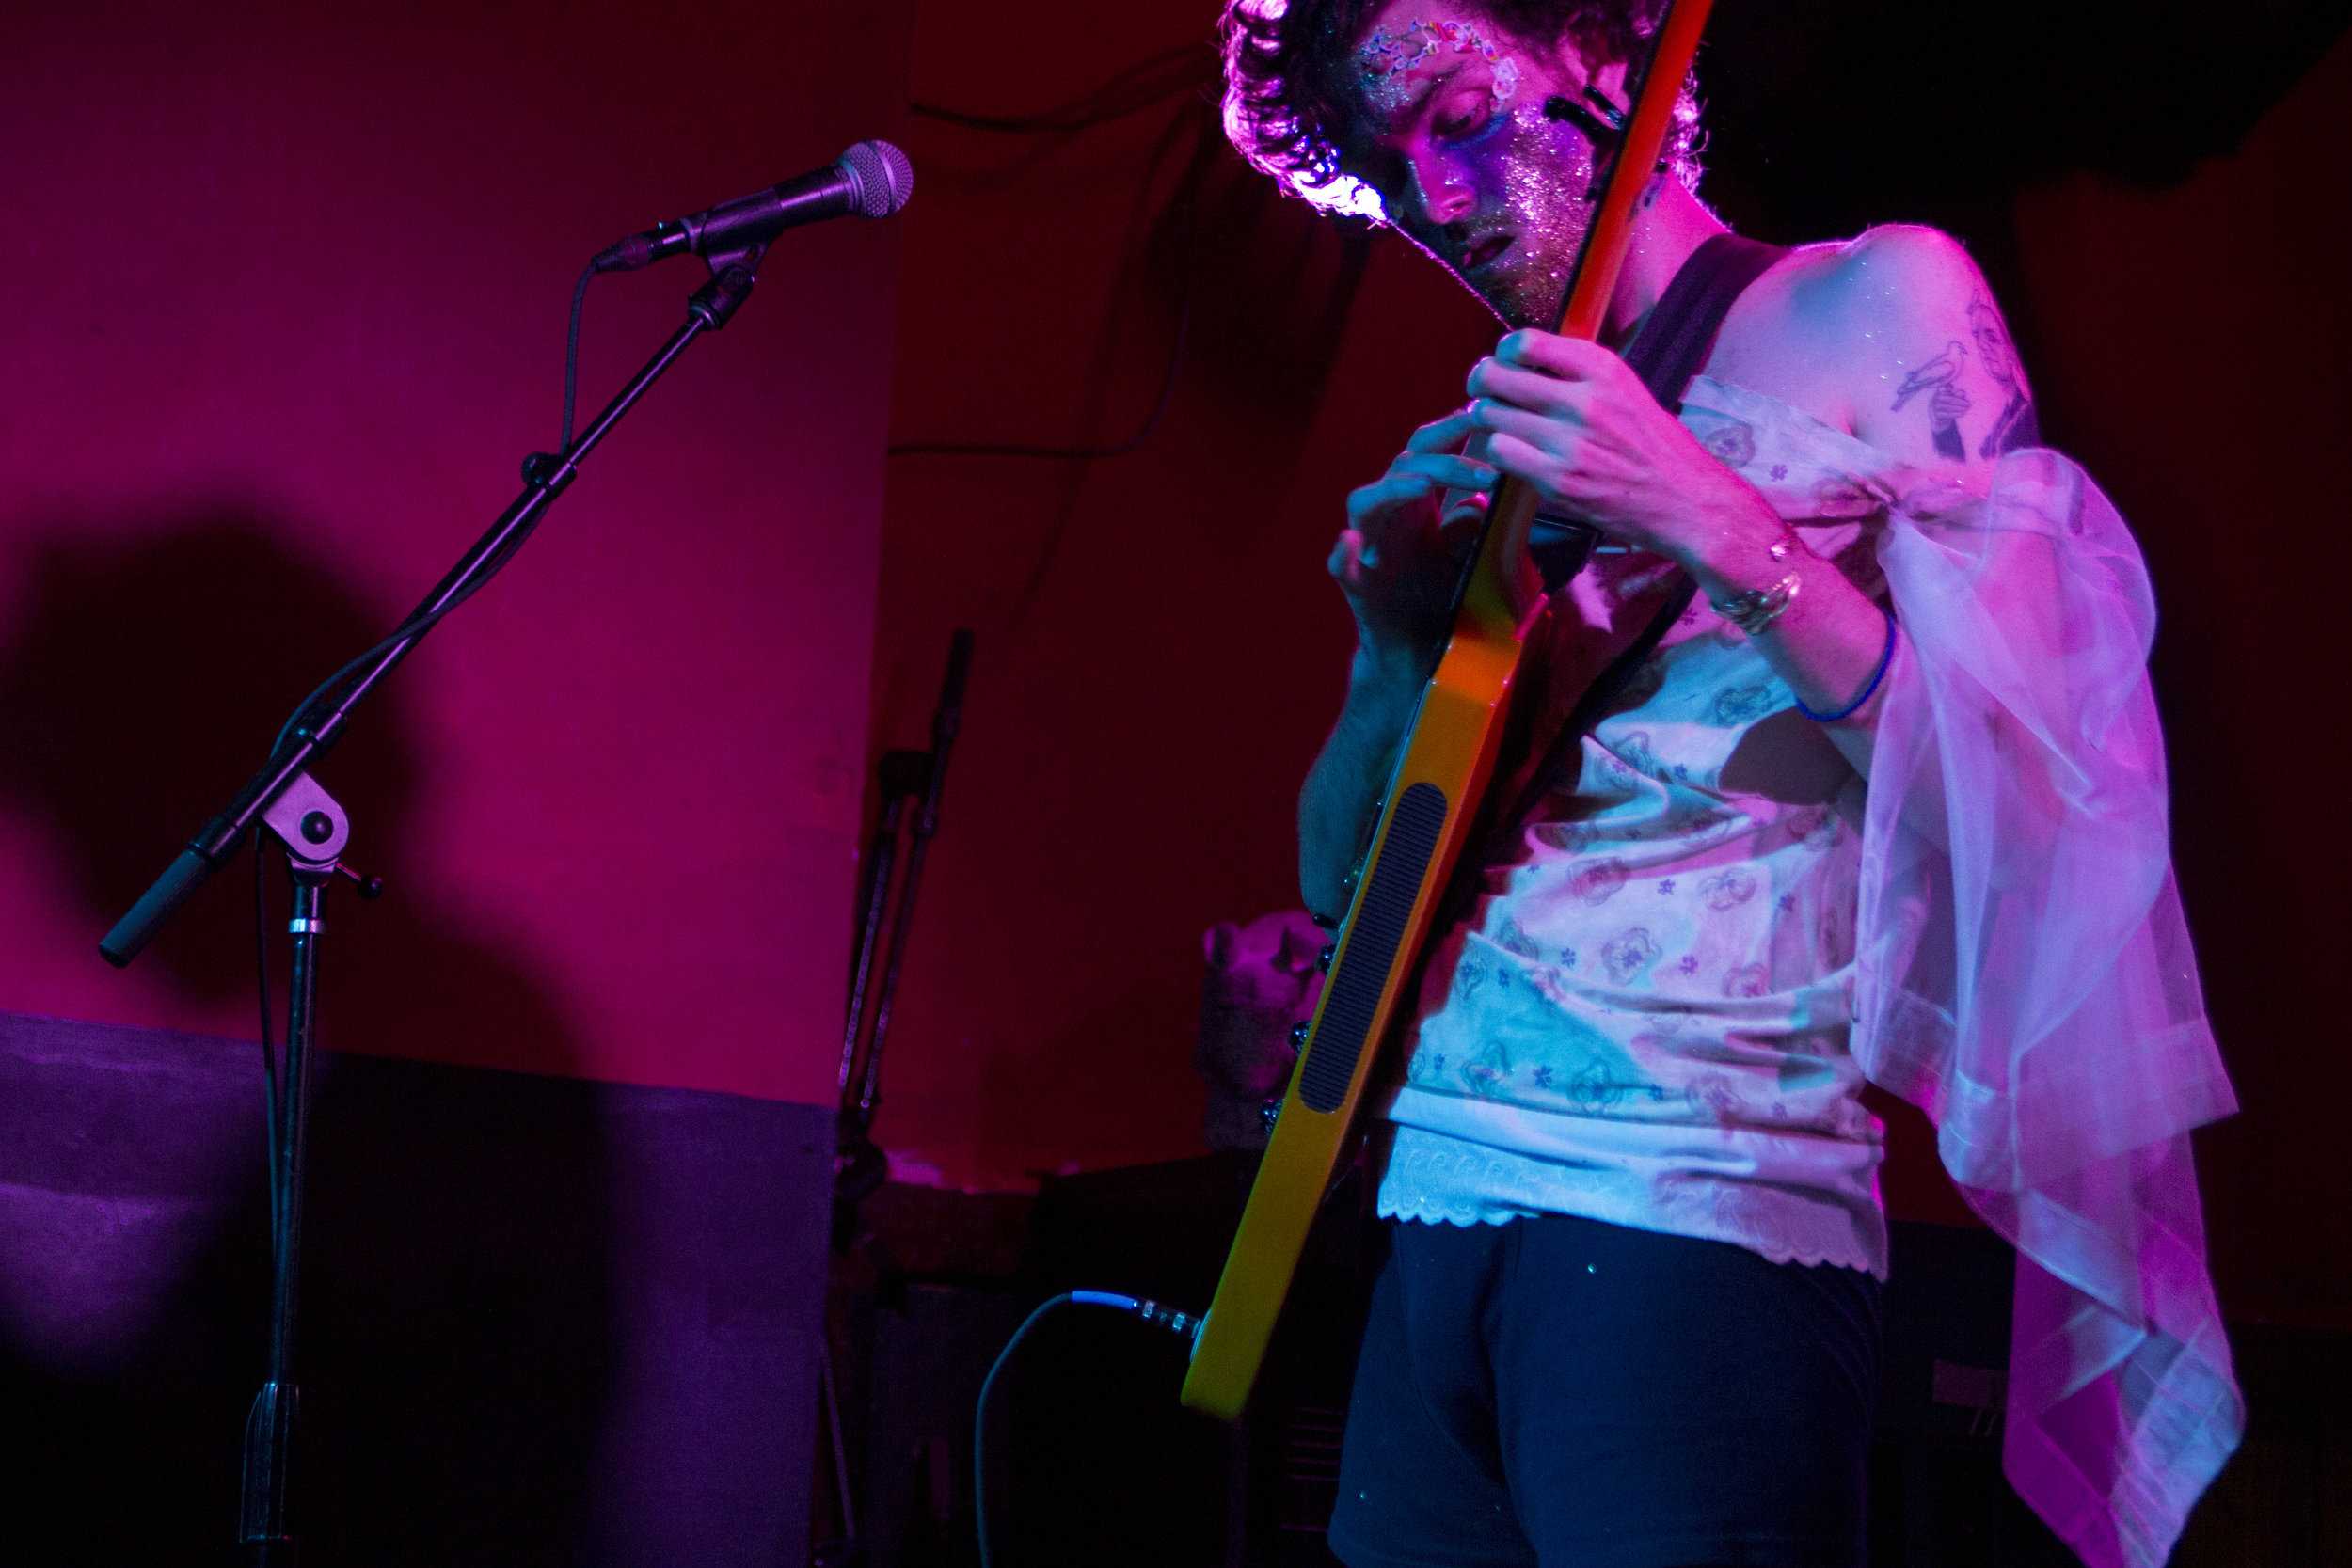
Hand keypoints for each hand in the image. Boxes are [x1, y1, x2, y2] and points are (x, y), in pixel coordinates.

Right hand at [1333, 408, 1495, 666]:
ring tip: (1423, 484)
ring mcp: (1368, 548)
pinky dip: (1344, 552)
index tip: (1484, 413)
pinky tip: (1352, 541)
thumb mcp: (1467, 554)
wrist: (1417, 649)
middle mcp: (1387, 515)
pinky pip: (1341, 565)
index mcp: (1415, 502)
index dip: (1450, 430)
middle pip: (1402, 468)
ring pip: (1365, 504)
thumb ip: (1474, 523)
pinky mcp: (1356, 585)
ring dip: (1393, 490)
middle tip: (1481, 463)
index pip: (1426, 452)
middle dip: (1440, 458)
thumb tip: (1486, 496)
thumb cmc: (1440, 594)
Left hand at [1464, 330, 1772, 567]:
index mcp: (1603, 369)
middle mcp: (1585, 400)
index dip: (1503, 352)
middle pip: (1496, 376)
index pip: (1526, 342)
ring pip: (1490, 415)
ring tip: (1497, 426)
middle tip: (1482, 393)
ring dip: (1486, 420)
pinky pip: (1499, 452)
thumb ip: (1580, 374)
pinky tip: (1510, 457)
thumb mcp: (1626, 390)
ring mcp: (1569, 442)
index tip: (1504, 363)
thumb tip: (1528, 361)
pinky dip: (1496, 454)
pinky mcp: (1558, 480)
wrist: (1685, 500)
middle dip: (1480, 383)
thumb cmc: (1654, 447)